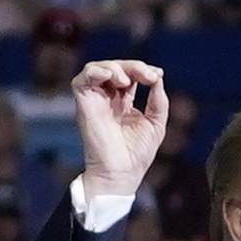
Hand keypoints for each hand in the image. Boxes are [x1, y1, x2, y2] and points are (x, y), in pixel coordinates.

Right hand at [68, 59, 167, 202]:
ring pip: (98, 68)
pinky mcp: (84, 104)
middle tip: (148, 76)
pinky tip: (112, 78)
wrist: (121, 173)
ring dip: (115, 67)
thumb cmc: (136, 155)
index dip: (142, 70)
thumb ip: (158, 101)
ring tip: (127, 80)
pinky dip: (96, 71)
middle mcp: (107, 99)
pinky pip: (82, 79)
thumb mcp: (156, 123)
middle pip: (116, 68)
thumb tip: (158, 77)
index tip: (157, 75)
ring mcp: (95, 100)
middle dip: (134, 66)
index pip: (129, 75)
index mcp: (123, 103)